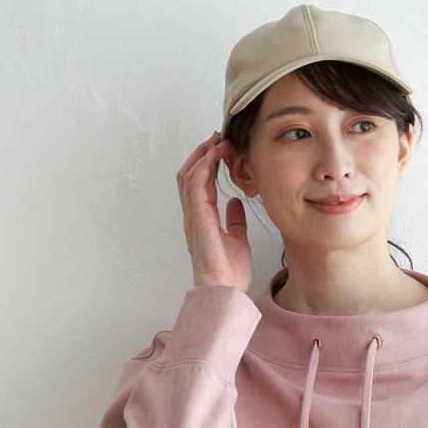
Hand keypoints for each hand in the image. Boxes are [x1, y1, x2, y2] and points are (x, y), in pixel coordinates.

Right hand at [178, 131, 251, 293]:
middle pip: (189, 175)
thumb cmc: (229, 274)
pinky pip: (195, 184)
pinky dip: (203, 166)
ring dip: (203, 155)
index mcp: (202, 220)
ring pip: (189, 175)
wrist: (225, 290)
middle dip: (203, 153)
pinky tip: (214, 154)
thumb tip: (236, 203)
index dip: (209, 163)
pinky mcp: (197, 218)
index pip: (199, 183)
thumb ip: (235, 220)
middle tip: (219, 137)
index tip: (223, 148)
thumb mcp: (238, 240)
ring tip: (218, 140)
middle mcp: (194, 216)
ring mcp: (193, 217)